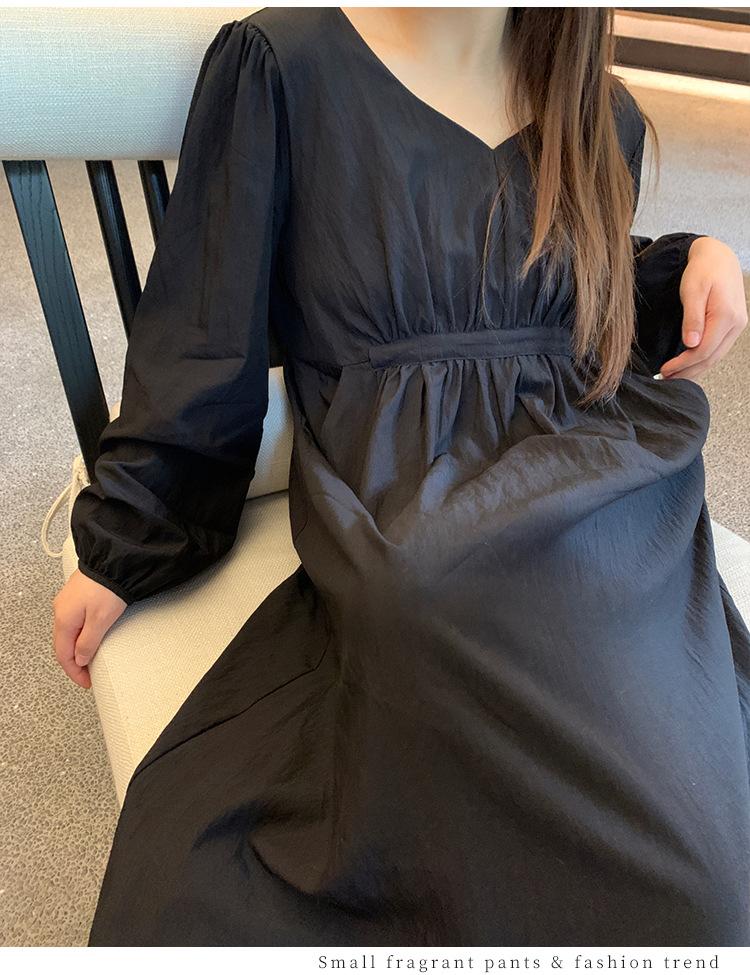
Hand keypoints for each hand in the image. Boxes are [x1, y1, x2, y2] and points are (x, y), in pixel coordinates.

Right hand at [52, 571, 126, 688]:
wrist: (113, 561)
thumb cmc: (108, 587)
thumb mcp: (101, 620)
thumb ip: (88, 642)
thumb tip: (79, 659)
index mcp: (64, 619)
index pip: (63, 655)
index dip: (74, 672)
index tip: (86, 682)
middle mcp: (61, 610)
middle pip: (64, 645)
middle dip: (75, 663)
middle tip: (89, 674)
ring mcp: (68, 602)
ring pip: (69, 633)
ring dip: (78, 649)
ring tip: (91, 659)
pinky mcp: (77, 595)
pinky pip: (74, 622)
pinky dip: (80, 635)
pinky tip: (90, 638)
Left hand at [658, 236, 747, 379]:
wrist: (719, 257)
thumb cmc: (703, 270)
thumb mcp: (693, 290)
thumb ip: (692, 318)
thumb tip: (691, 344)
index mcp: (726, 316)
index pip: (704, 350)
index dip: (683, 364)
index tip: (665, 370)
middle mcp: (736, 324)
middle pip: (711, 358)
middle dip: (688, 371)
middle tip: (666, 379)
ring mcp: (737, 326)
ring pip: (715, 356)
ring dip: (695, 369)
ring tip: (675, 376)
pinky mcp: (733, 326)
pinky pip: (718, 349)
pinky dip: (703, 360)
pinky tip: (689, 365)